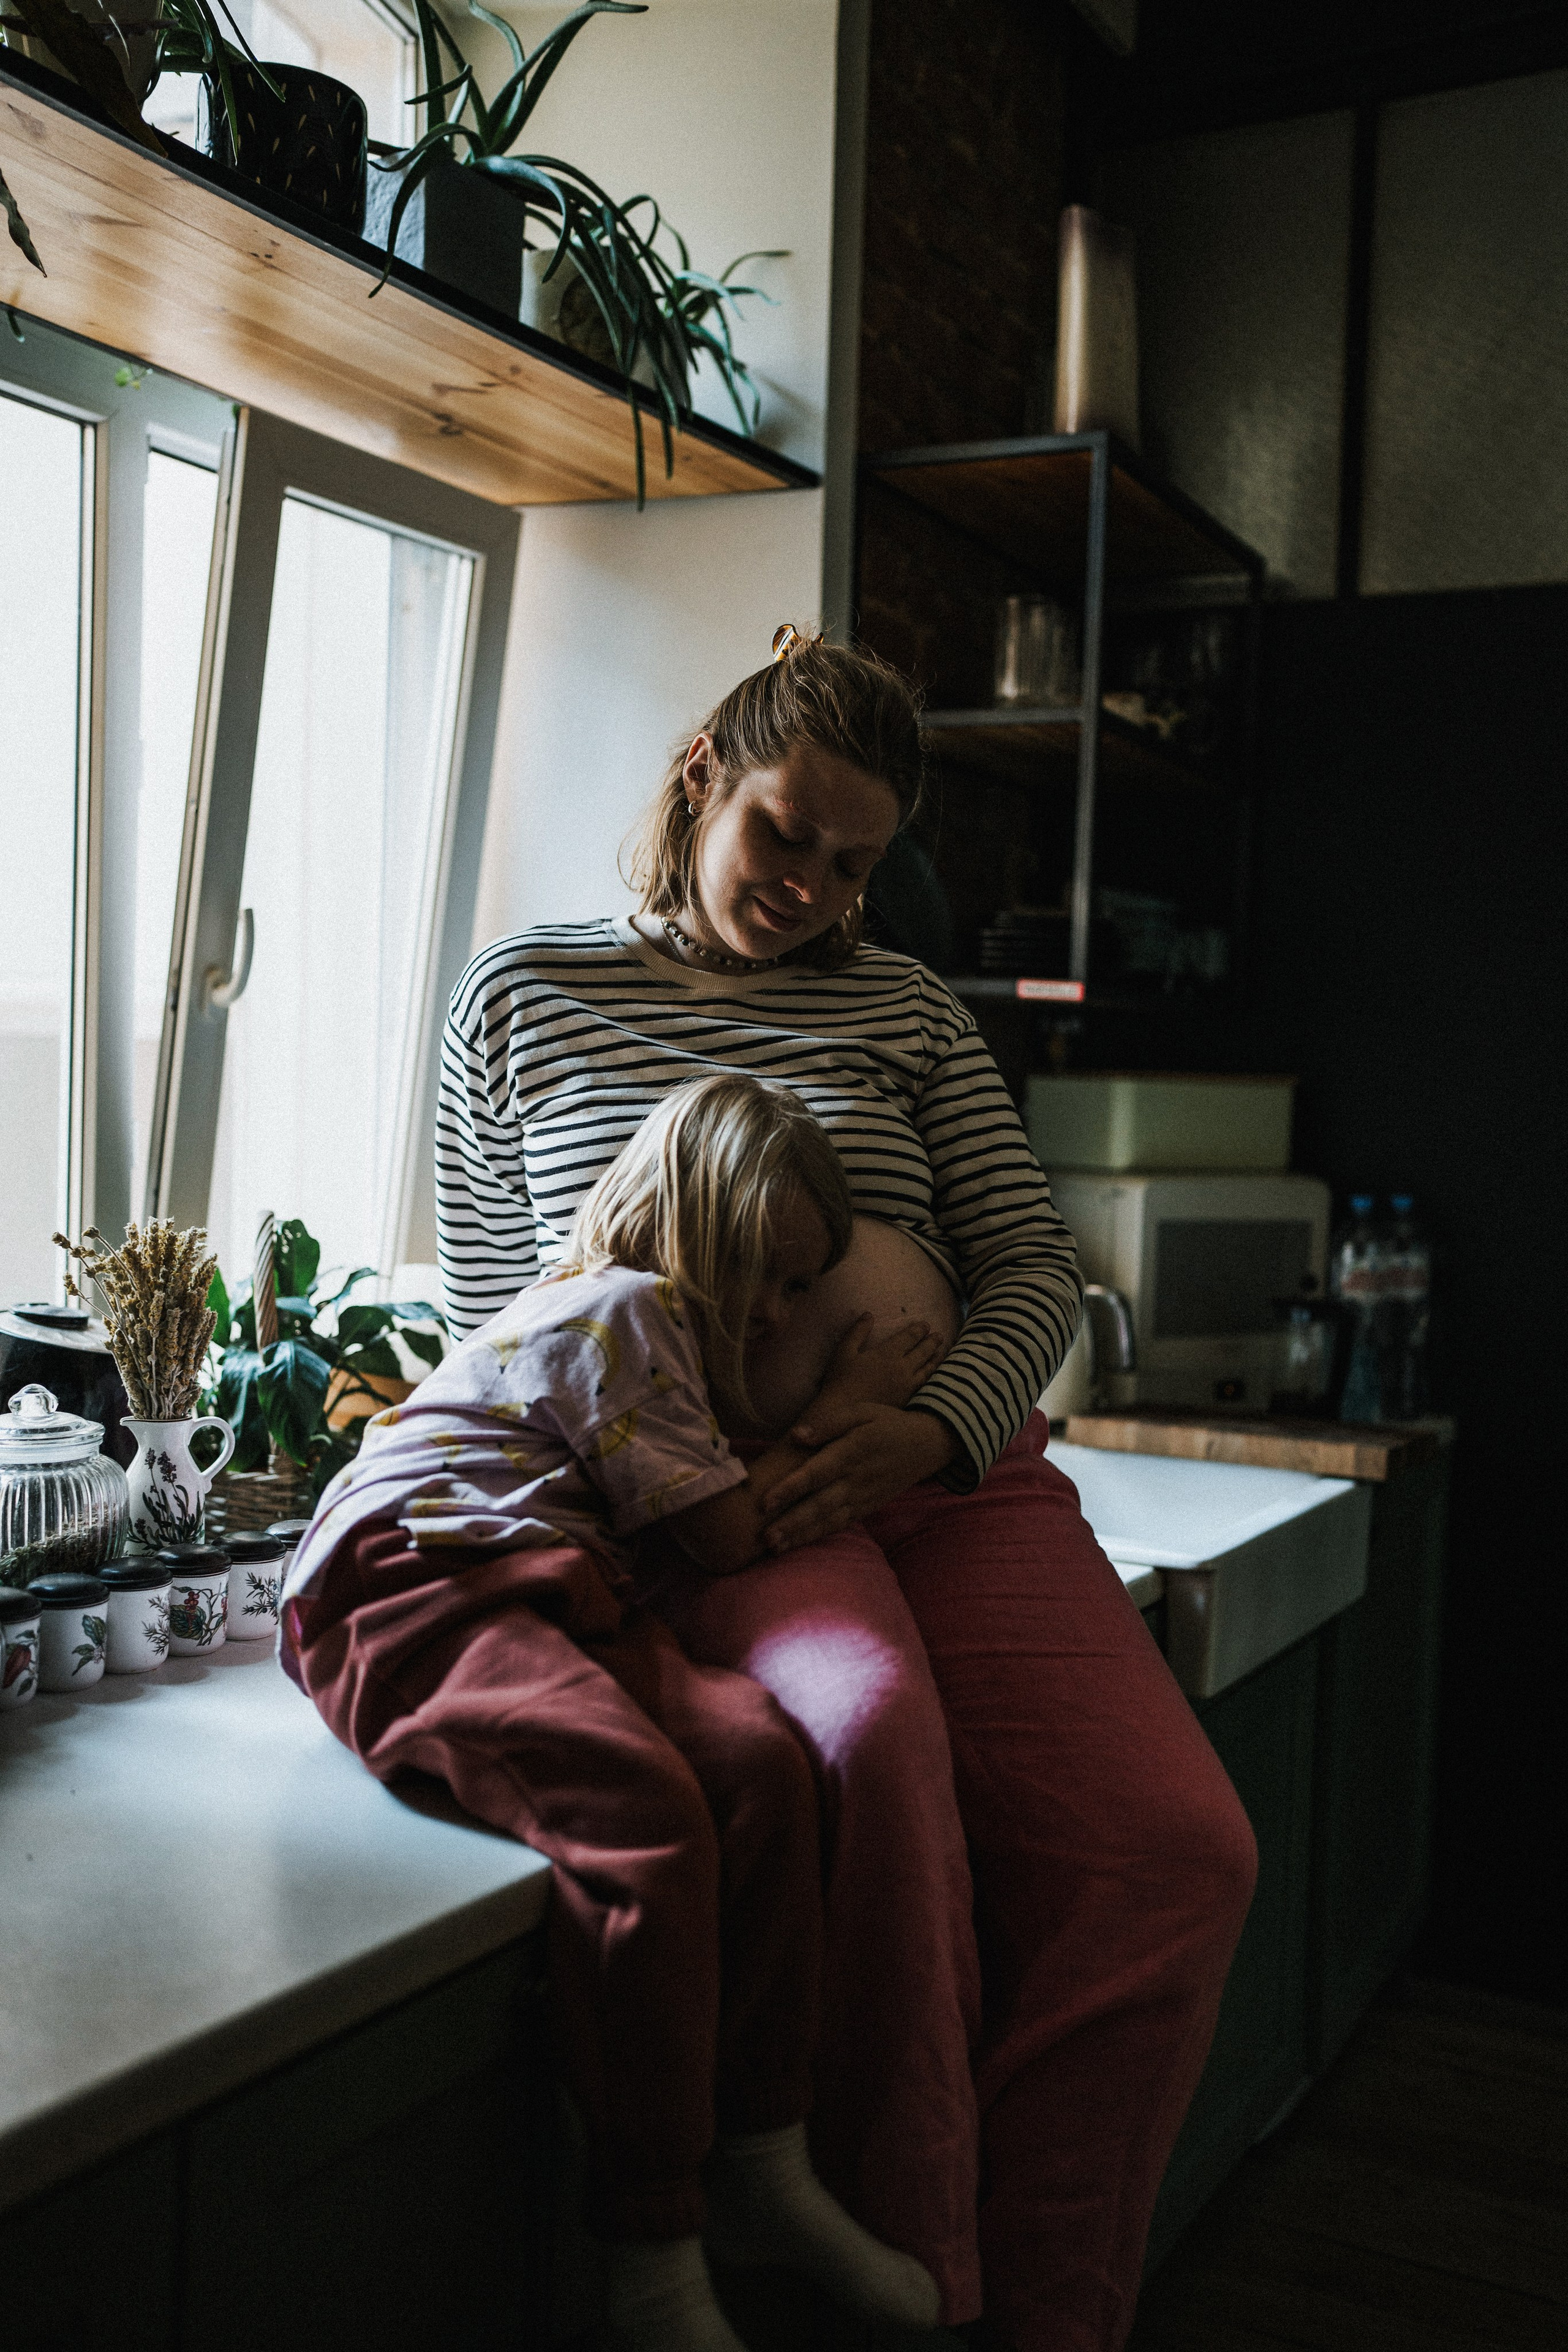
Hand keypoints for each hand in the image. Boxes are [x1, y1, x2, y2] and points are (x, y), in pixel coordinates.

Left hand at [760, 1401, 958, 1551]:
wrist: (927, 1445)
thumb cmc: (887, 1423)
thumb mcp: (862, 1411)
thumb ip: (828, 1422)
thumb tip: (796, 1435)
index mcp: (852, 1452)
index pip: (816, 1473)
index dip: (791, 1488)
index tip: (765, 1501)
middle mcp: (856, 1479)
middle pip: (820, 1504)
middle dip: (791, 1522)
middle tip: (764, 1537)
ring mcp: (863, 1497)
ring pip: (828, 1520)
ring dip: (800, 1534)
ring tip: (773, 1547)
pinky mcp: (867, 1507)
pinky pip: (840, 1523)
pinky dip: (818, 1535)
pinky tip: (796, 1543)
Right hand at [818, 1313, 944, 1412]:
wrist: (843, 1413)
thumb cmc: (840, 1380)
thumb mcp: (844, 1351)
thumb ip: (858, 1331)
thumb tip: (869, 1314)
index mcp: (888, 1353)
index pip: (909, 1337)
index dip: (919, 1330)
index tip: (926, 1324)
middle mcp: (902, 1368)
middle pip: (923, 1351)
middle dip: (932, 1341)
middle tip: (939, 1335)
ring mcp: (906, 1386)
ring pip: (927, 1369)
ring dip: (935, 1358)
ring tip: (941, 1352)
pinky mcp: (906, 1400)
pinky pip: (924, 1385)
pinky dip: (931, 1376)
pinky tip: (932, 1375)